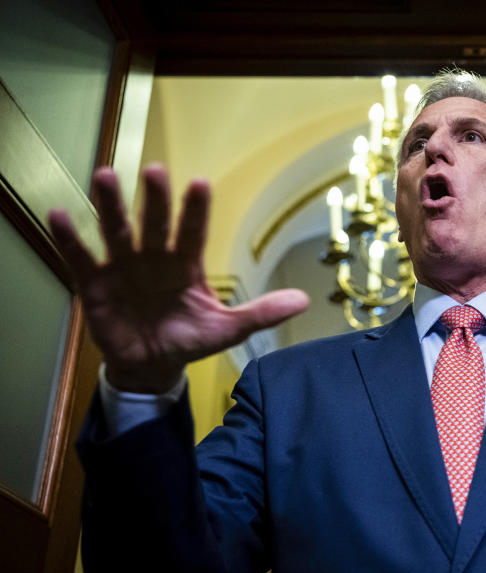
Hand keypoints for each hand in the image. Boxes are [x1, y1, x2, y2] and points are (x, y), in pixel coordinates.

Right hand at [49, 164, 308, 392]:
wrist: (152, 367)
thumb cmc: (188, 340)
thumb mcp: (226, 330)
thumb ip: (261, 314)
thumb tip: (303, 300)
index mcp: (186, 265)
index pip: (193, 232)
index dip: (195, 210)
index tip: (200, 184)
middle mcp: (154, 258)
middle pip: (153, 224)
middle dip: (153, 199)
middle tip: (154, 171)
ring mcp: (123, 267)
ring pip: (116, 231)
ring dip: (109, 205)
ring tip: (103, 176)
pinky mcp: (95, 283)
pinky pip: (81, 257)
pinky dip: (70, 238)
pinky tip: (60, 214)